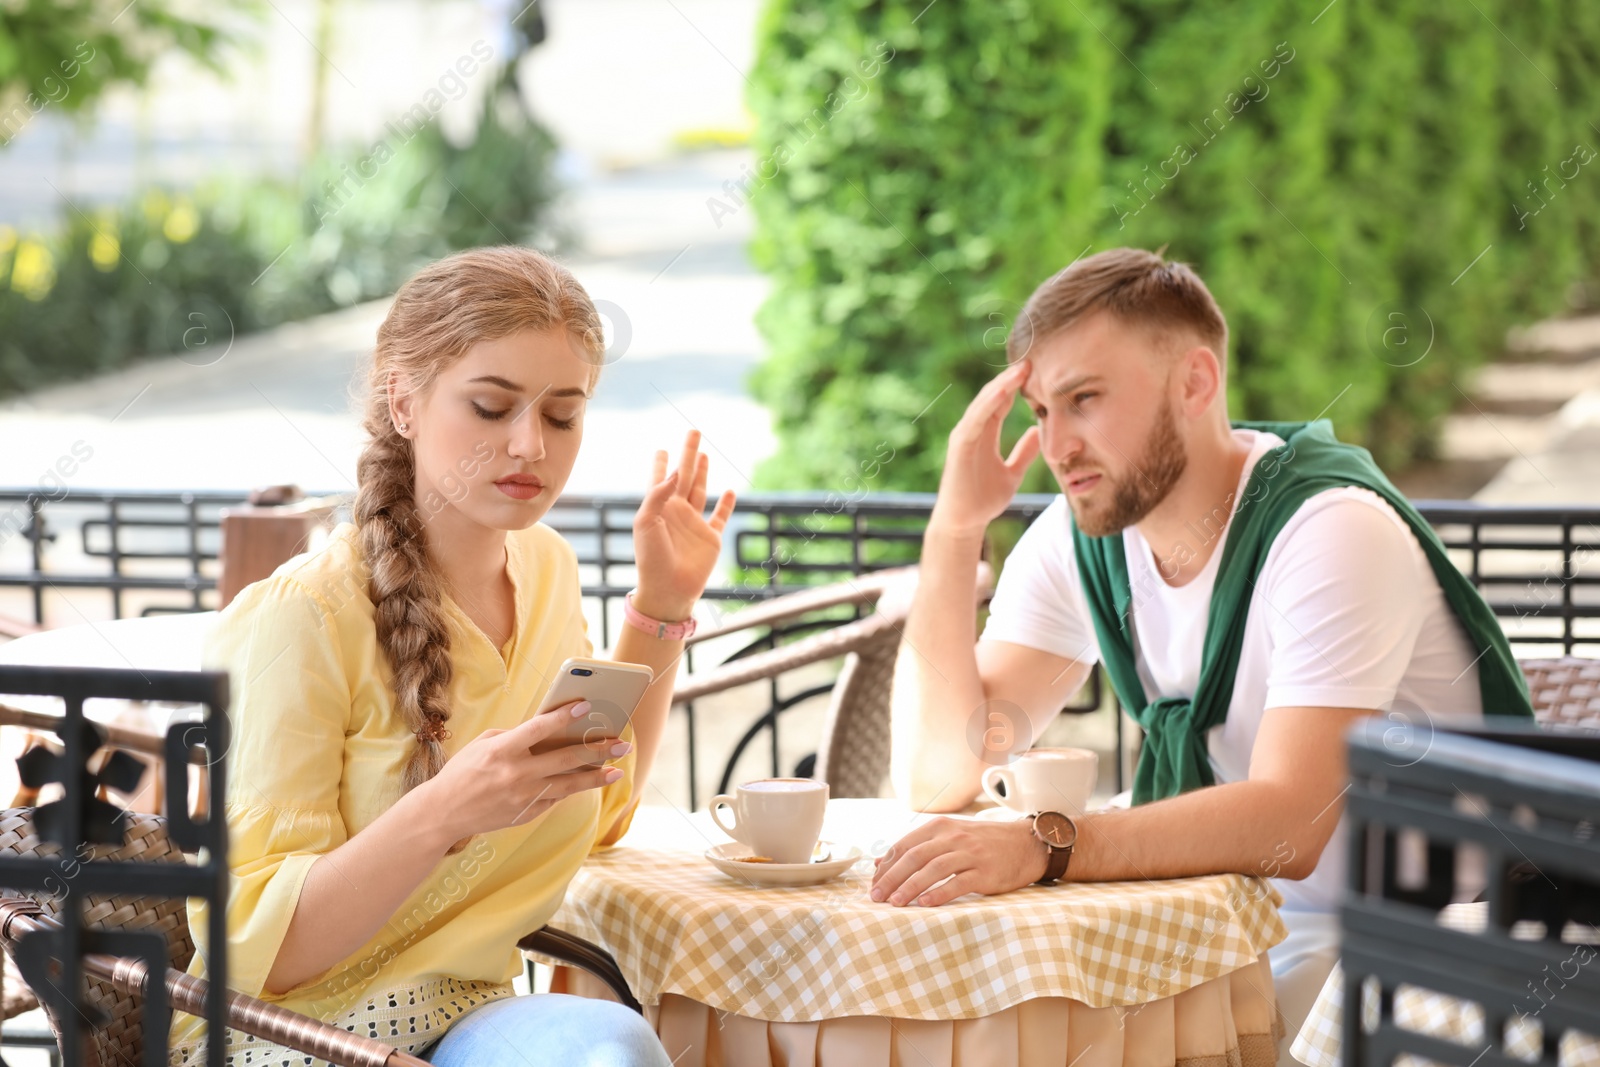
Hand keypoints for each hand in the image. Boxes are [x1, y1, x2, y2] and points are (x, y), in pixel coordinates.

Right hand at [423, 701, 628, 841]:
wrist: (444, 812)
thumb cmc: (463, 771)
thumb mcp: (483, 744)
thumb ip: (515, 736)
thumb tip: (547, 731)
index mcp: (502, 751)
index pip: (539, 729)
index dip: (564, 716)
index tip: (586, 706)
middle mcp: (515, 774)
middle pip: (564, 759)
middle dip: (597, 750)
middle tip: (621, 744)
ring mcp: (522, 796)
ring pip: (568, 784)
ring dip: (595, 776)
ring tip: (617, 770)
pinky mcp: (526, 813)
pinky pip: (555, 798)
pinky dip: (571, 789)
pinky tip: (588, 781)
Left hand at [632, 429, 736, 620]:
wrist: (668, 589)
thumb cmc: (651, 558)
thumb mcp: (645, 522)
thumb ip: (658, 494)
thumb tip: (677, 472)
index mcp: (658, 508)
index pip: (659, 479)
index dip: (661, 463)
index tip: (661, 449)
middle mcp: (676, 512)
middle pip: (684, 476)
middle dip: (688, 454)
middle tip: (693, 432)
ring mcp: (694, 524)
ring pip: (700, 491)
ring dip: (703, 473)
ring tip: (704, 455)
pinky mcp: (711, 538)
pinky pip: (720, 517)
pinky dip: (726, 504)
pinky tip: (729, 491)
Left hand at [869, 816, 1048, 906]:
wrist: (1025, 844)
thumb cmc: (982, 843)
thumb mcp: (949, 837)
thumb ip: (916, 848)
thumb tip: (878, 863)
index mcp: (940, 827)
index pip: (905, 845)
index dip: (886, 866)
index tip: (873, 885)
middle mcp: (953, 837)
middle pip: (914, 857)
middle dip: (892, 877)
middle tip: (876, 897)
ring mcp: (970, 854)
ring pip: (933, 869)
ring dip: (910, 886)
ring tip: (895, 903)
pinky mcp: (985, 872)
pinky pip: (958, 883)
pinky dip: (939, 893)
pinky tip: (924, 904)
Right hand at [931, 362, 1041, 536]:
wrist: (964, 522)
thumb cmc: (983, 498)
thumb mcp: (1012, 473)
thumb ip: (1024, 453)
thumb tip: (1039, 433)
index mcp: (985, 433)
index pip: (1002, 401)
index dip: (1018, 385)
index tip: (1038, 368)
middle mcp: (973, 429)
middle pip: (993, 396)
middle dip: (1011, 378)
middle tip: (1032, 358)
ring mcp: (964, 436)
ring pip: (983, 403)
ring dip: (1002, 385)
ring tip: (1021, 369)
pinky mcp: (959, 446)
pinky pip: (975, 420)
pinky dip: (987, 405)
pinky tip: (1002, 392)